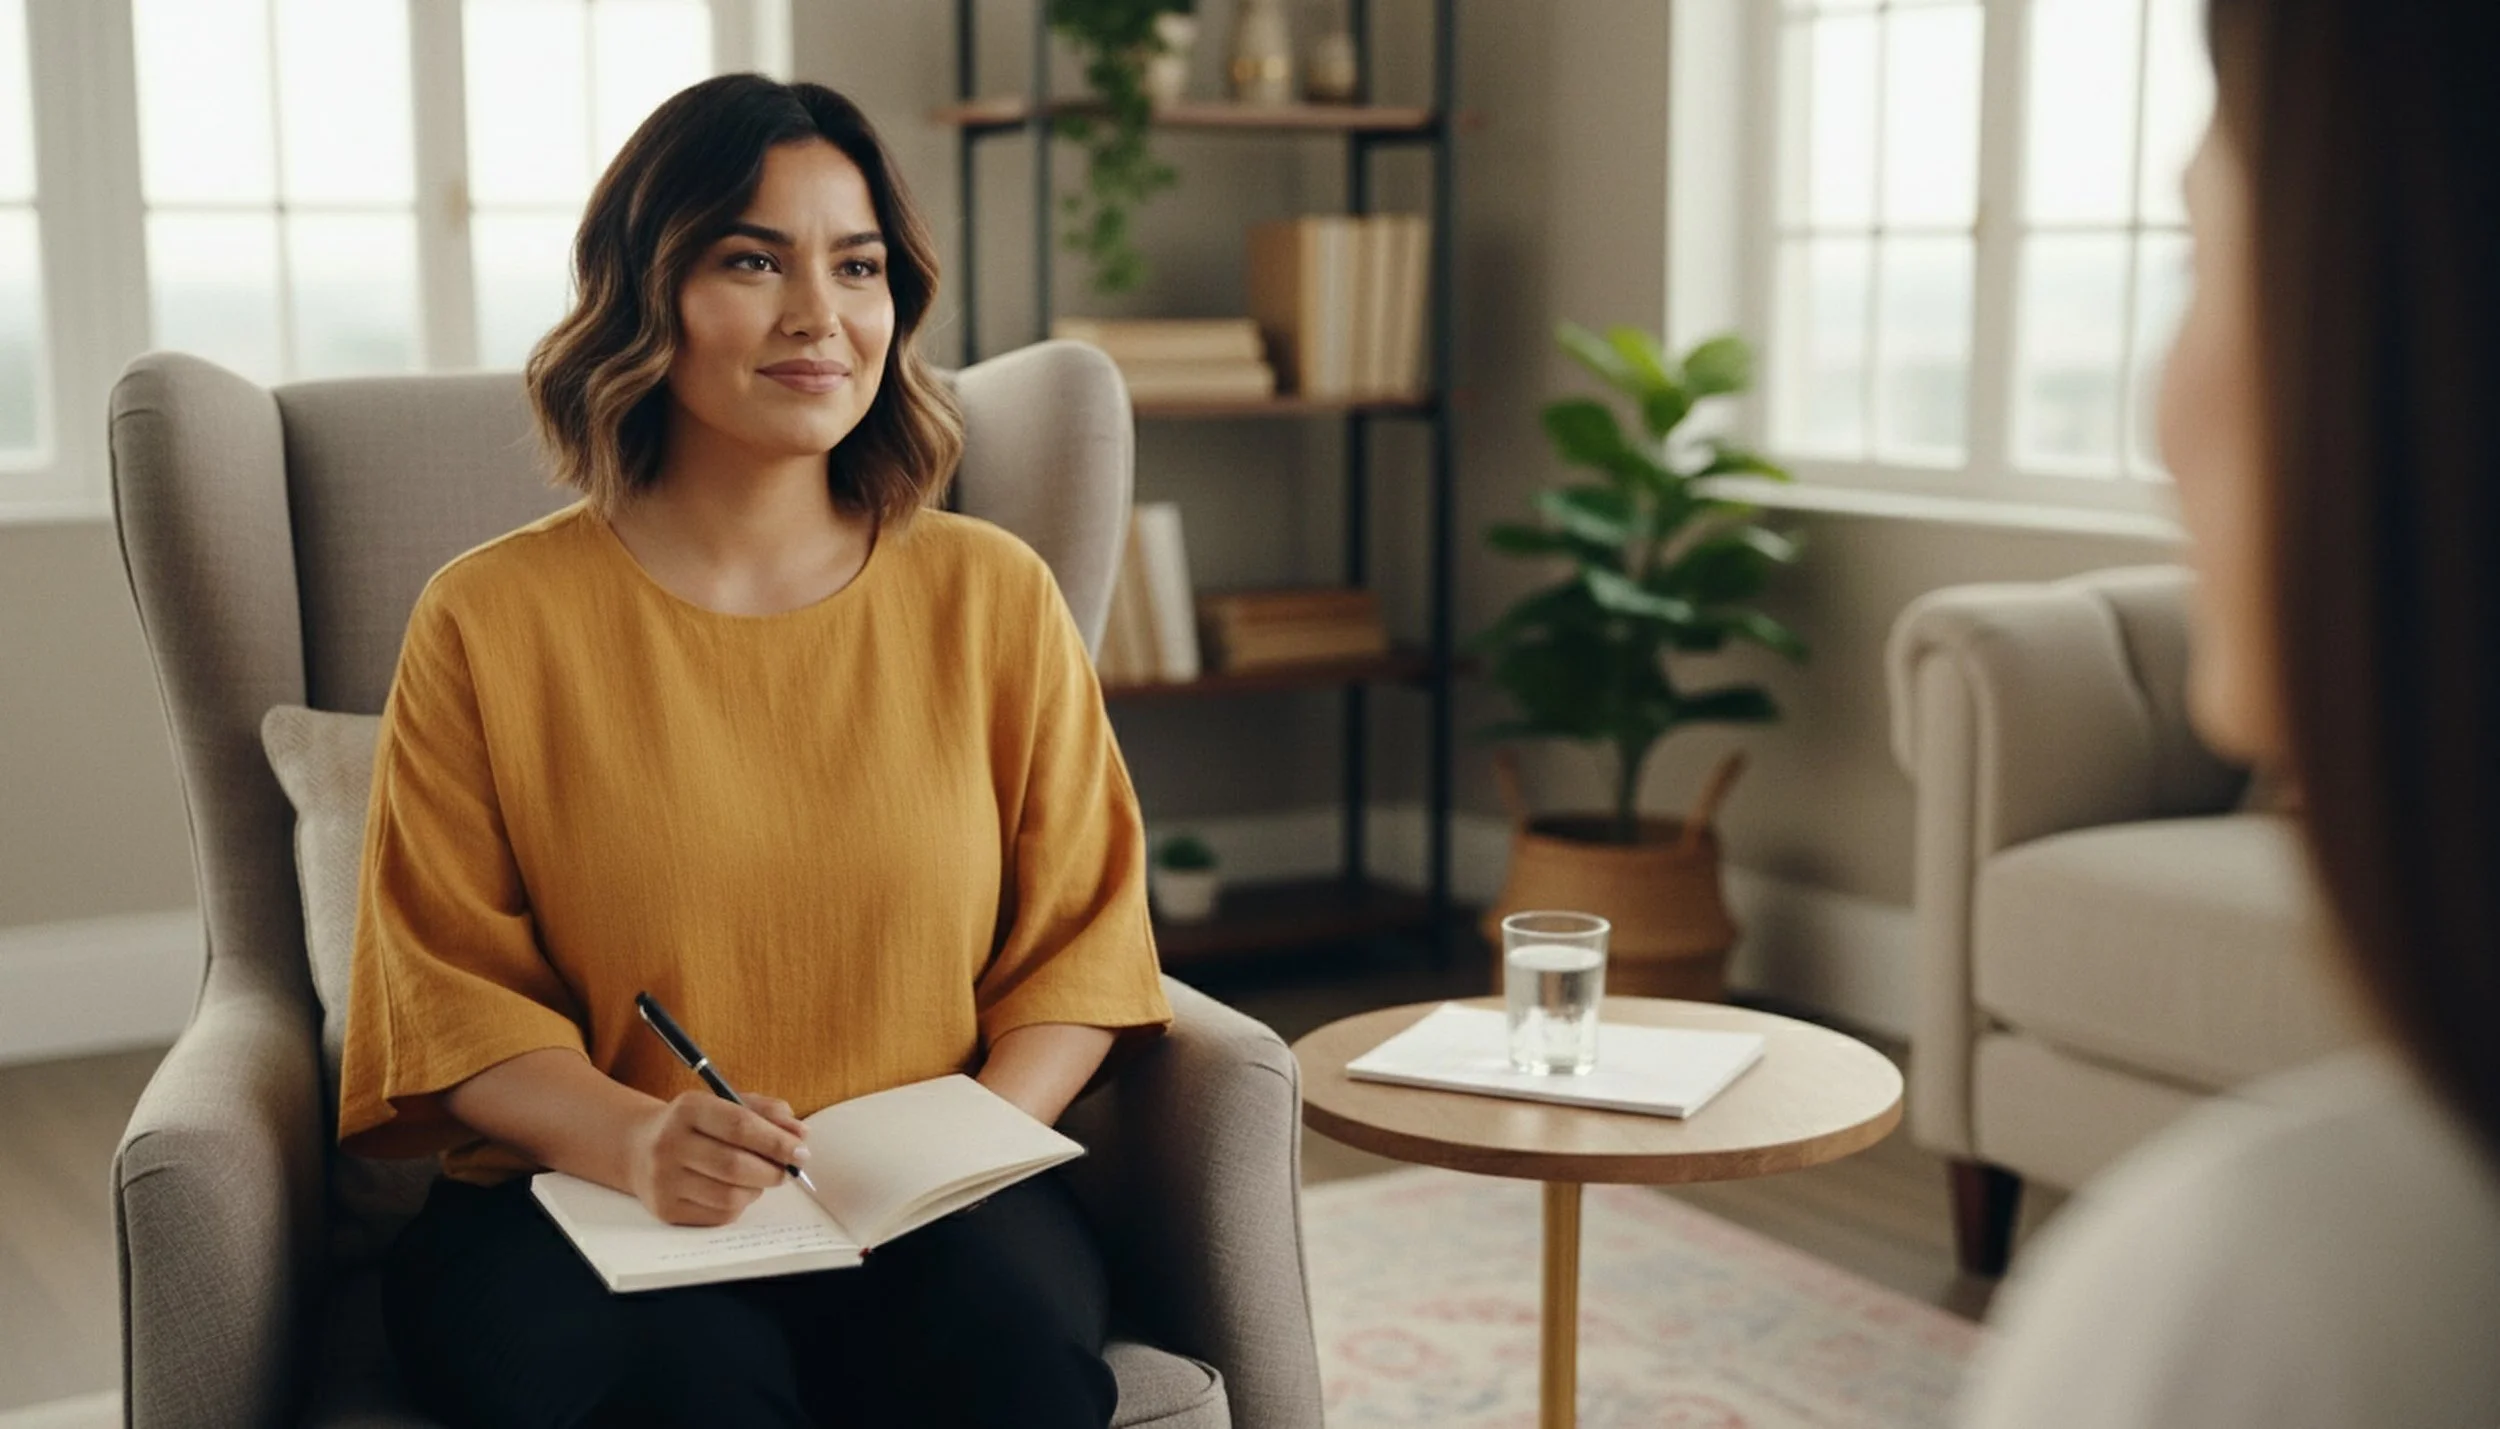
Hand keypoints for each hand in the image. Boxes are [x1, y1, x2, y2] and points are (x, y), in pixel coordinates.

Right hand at [623, 1091, 810, 1226]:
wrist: (639, 1149)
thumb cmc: (696, 1125)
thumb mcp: (726, 1104)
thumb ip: (766, 1112)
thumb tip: (801, 1134)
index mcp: (687, 1109)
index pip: (739, 1125)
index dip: (776, 1141)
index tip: (801, 1151)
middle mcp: (669, 1144)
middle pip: (735, 1165)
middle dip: (773, 1170)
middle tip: (788, 1170)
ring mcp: (664, 1180)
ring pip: (730, 1195)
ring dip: (757, 1189)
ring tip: (760, 1178)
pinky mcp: (665, 1209)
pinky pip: (719, 1215)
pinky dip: (740, 1204)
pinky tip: (738, 1190)